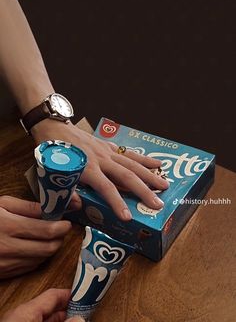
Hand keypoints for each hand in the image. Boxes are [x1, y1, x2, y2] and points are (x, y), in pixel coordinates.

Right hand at [0, 196, 72, 277]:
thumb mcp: (3, 203)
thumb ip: (29, 207)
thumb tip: (54, 206)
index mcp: (9, 226)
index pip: (47, 231)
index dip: (62, 226)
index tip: (67, 221)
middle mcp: (8, 248)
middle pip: (48, 248)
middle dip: (59, 238)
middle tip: (61, 229)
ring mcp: (5, 264)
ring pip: (41, 259)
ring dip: (50, 248)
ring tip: (48, 236)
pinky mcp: (4, 273)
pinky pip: (29, 267)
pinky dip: (37, 257)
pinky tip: (34, 246)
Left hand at [1, 288, 83, 321]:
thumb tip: (79, 318)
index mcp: (26, 310)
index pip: (53, 294)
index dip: (70, 294)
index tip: (84, 295)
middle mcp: (20, 315)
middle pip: (49, 307)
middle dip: (67, 310)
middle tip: (82, 312)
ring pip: (43, 318)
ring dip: (60, 320)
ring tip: (74, 321)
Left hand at [32, 120, 168, 220]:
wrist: (53, 127)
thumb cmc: (53, 153)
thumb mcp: (52, 174)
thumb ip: (65, 192)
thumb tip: (79, 205)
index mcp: (86, 168)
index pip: (105, 188)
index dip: (117, 203)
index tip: (127, 217)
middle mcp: (100, 159)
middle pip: (126, 176)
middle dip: (143, 191)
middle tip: (158, 204)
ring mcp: (106, 151)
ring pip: (132, 164)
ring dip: (149, 175)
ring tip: (164, 185)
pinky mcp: (109, 146)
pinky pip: (129, 154)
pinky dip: (144, 159)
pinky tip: (158, 164)